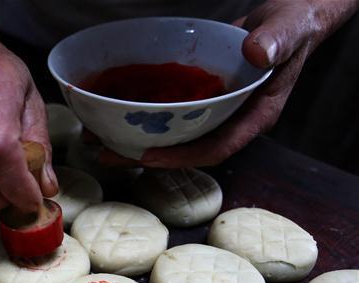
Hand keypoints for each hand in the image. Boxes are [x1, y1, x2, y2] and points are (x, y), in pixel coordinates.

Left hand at [101, 0, 357, 167]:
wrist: (290, 17)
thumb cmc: (294, 25)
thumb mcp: (289, 29)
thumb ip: (278, 40)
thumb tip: (258, 53)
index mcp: (255, 116)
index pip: (217, 148)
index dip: (182, 157)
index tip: (149, 156)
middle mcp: (230, 119)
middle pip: (185, 148)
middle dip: (145, 156)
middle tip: (107, 156)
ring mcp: (213, 109)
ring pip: (172, 133)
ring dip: (135, 139)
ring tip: (96, 141)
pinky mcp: (198, 95)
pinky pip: (168, 111)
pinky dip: (141, 113)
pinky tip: (111, 111)